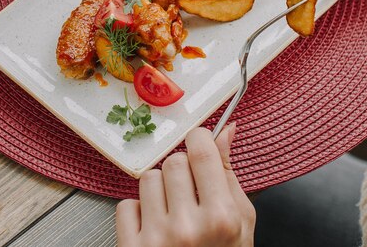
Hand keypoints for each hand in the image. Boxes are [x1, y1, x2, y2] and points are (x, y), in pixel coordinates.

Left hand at [116, 124, 254, 246]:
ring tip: (173, 213)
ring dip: (160, 190)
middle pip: (173, 161)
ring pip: (149, 179)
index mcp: (220, 217)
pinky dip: (138, 214)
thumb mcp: (240, 222)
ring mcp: (157, 240)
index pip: (200, 149)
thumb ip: (229, 173)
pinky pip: (125, 205)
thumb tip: (226, 130)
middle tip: (191, 193)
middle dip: (182, 171)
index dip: (199, 141)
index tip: (200, 147)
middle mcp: (187, 228)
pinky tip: (155, 229)